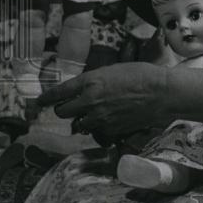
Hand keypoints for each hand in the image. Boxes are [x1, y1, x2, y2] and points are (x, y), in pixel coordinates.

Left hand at [40, 63, 171, 138]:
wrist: (162, 93)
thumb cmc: (142, 74)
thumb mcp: (114, 70)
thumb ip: (95, 81)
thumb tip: (85, 89)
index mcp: (90, 82)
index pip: (58, 92)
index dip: (46, 98)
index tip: (40, 101)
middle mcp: (89, 101)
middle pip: (63, 112)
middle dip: (65, 109)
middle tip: (71, 107)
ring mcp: (99, 118)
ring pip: (78, 124)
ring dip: (81, 120)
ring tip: (92, 115)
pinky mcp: (110, 130)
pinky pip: (97, 131)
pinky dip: (99, 128)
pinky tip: (109, 121)